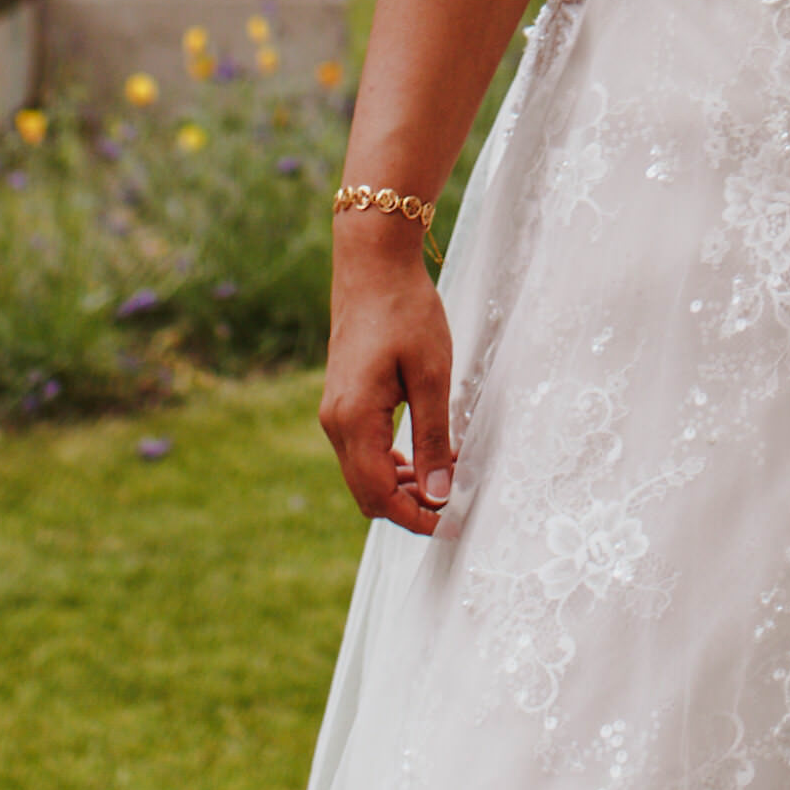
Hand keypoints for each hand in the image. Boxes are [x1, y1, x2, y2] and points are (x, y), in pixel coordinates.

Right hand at [318, 225, 456, 535]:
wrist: (373, 266)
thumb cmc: (406, 313)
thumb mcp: (432, 375)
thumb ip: (434, 437)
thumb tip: (440, 493)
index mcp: (354, 420)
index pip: (380, 495)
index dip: (415, 518)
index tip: (451, 524)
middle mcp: (335, 423)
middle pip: (367, 493)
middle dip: (409, 507)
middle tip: (454, 505)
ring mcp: (335, 413)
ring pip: (364, 474)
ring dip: (402, 486)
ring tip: (447, 479)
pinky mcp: (343, 402)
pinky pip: (362, 450)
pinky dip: (391, 464)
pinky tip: (425, 458)